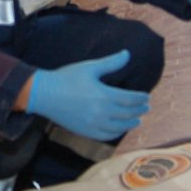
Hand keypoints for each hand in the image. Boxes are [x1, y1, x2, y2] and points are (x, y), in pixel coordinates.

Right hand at [25, 50, 147, 139]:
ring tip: (137, 121)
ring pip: (119, 127)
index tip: (147, 96)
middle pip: (127, 114)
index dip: (141, 98)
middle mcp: (101, 112)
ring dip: (131, 124)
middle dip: (139, 110)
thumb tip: (128, 54)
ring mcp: (93, 124)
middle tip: (146, 108)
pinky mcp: (85, 131)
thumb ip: (111, 63)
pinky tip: (119, 130)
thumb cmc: (66, 77)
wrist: (44, 94)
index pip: (130, 99)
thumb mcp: (90, 67)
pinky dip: (116, 133)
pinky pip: (106, 136)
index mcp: (104, 95)